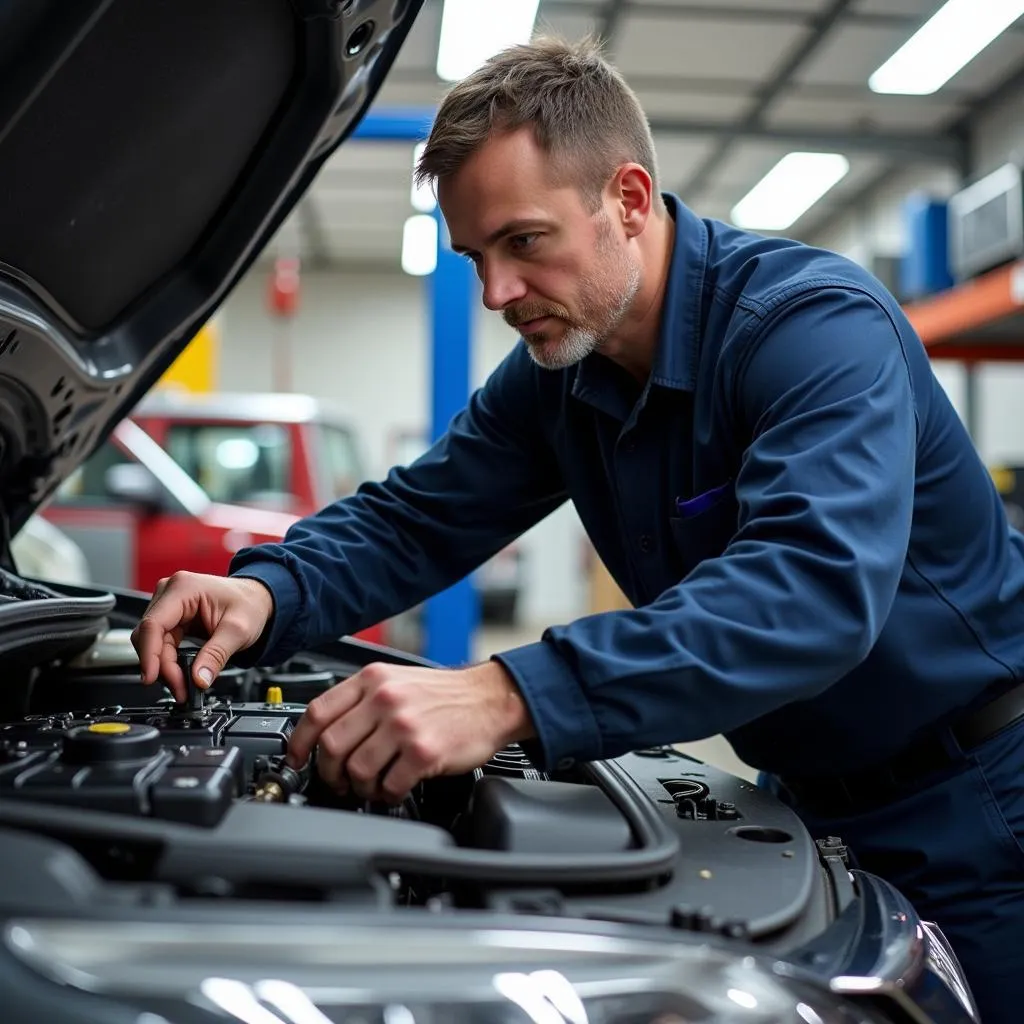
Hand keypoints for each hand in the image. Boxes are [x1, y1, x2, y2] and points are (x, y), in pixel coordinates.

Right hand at [130, 571, 273, 700]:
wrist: (257, 600)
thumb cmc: (249, 604)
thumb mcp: (238, 630)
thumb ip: (216, 655)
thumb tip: (198, 680)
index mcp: (184, 588)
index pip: (153, 624)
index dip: (149, 654)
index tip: (152, 677)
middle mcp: (170, 593)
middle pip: (149, 636)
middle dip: (160, 666)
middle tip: (180, 688)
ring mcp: (168, 605)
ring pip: (151, 643)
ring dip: (163, 667)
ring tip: (182, 686)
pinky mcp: (171, 618)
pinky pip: (160, 644)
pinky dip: (167, 662)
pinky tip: (179, 675)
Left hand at [288, 660, 535, 801]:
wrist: (491, 699)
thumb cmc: (445, 695)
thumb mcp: (397, 680)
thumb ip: (362, 700)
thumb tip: (324, 733)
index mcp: (373, 679)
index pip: (318, 711)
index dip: (299, 743)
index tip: (297, 760)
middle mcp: (385, 698)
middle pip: (332, 745)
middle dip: (329, 773)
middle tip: (339, 782)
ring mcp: (404, 725)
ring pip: (356, 769)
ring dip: (360, 787)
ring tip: (371, 786)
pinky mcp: (424, 752)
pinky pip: (389, 785)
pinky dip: (387, 794)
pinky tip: (395, 788)